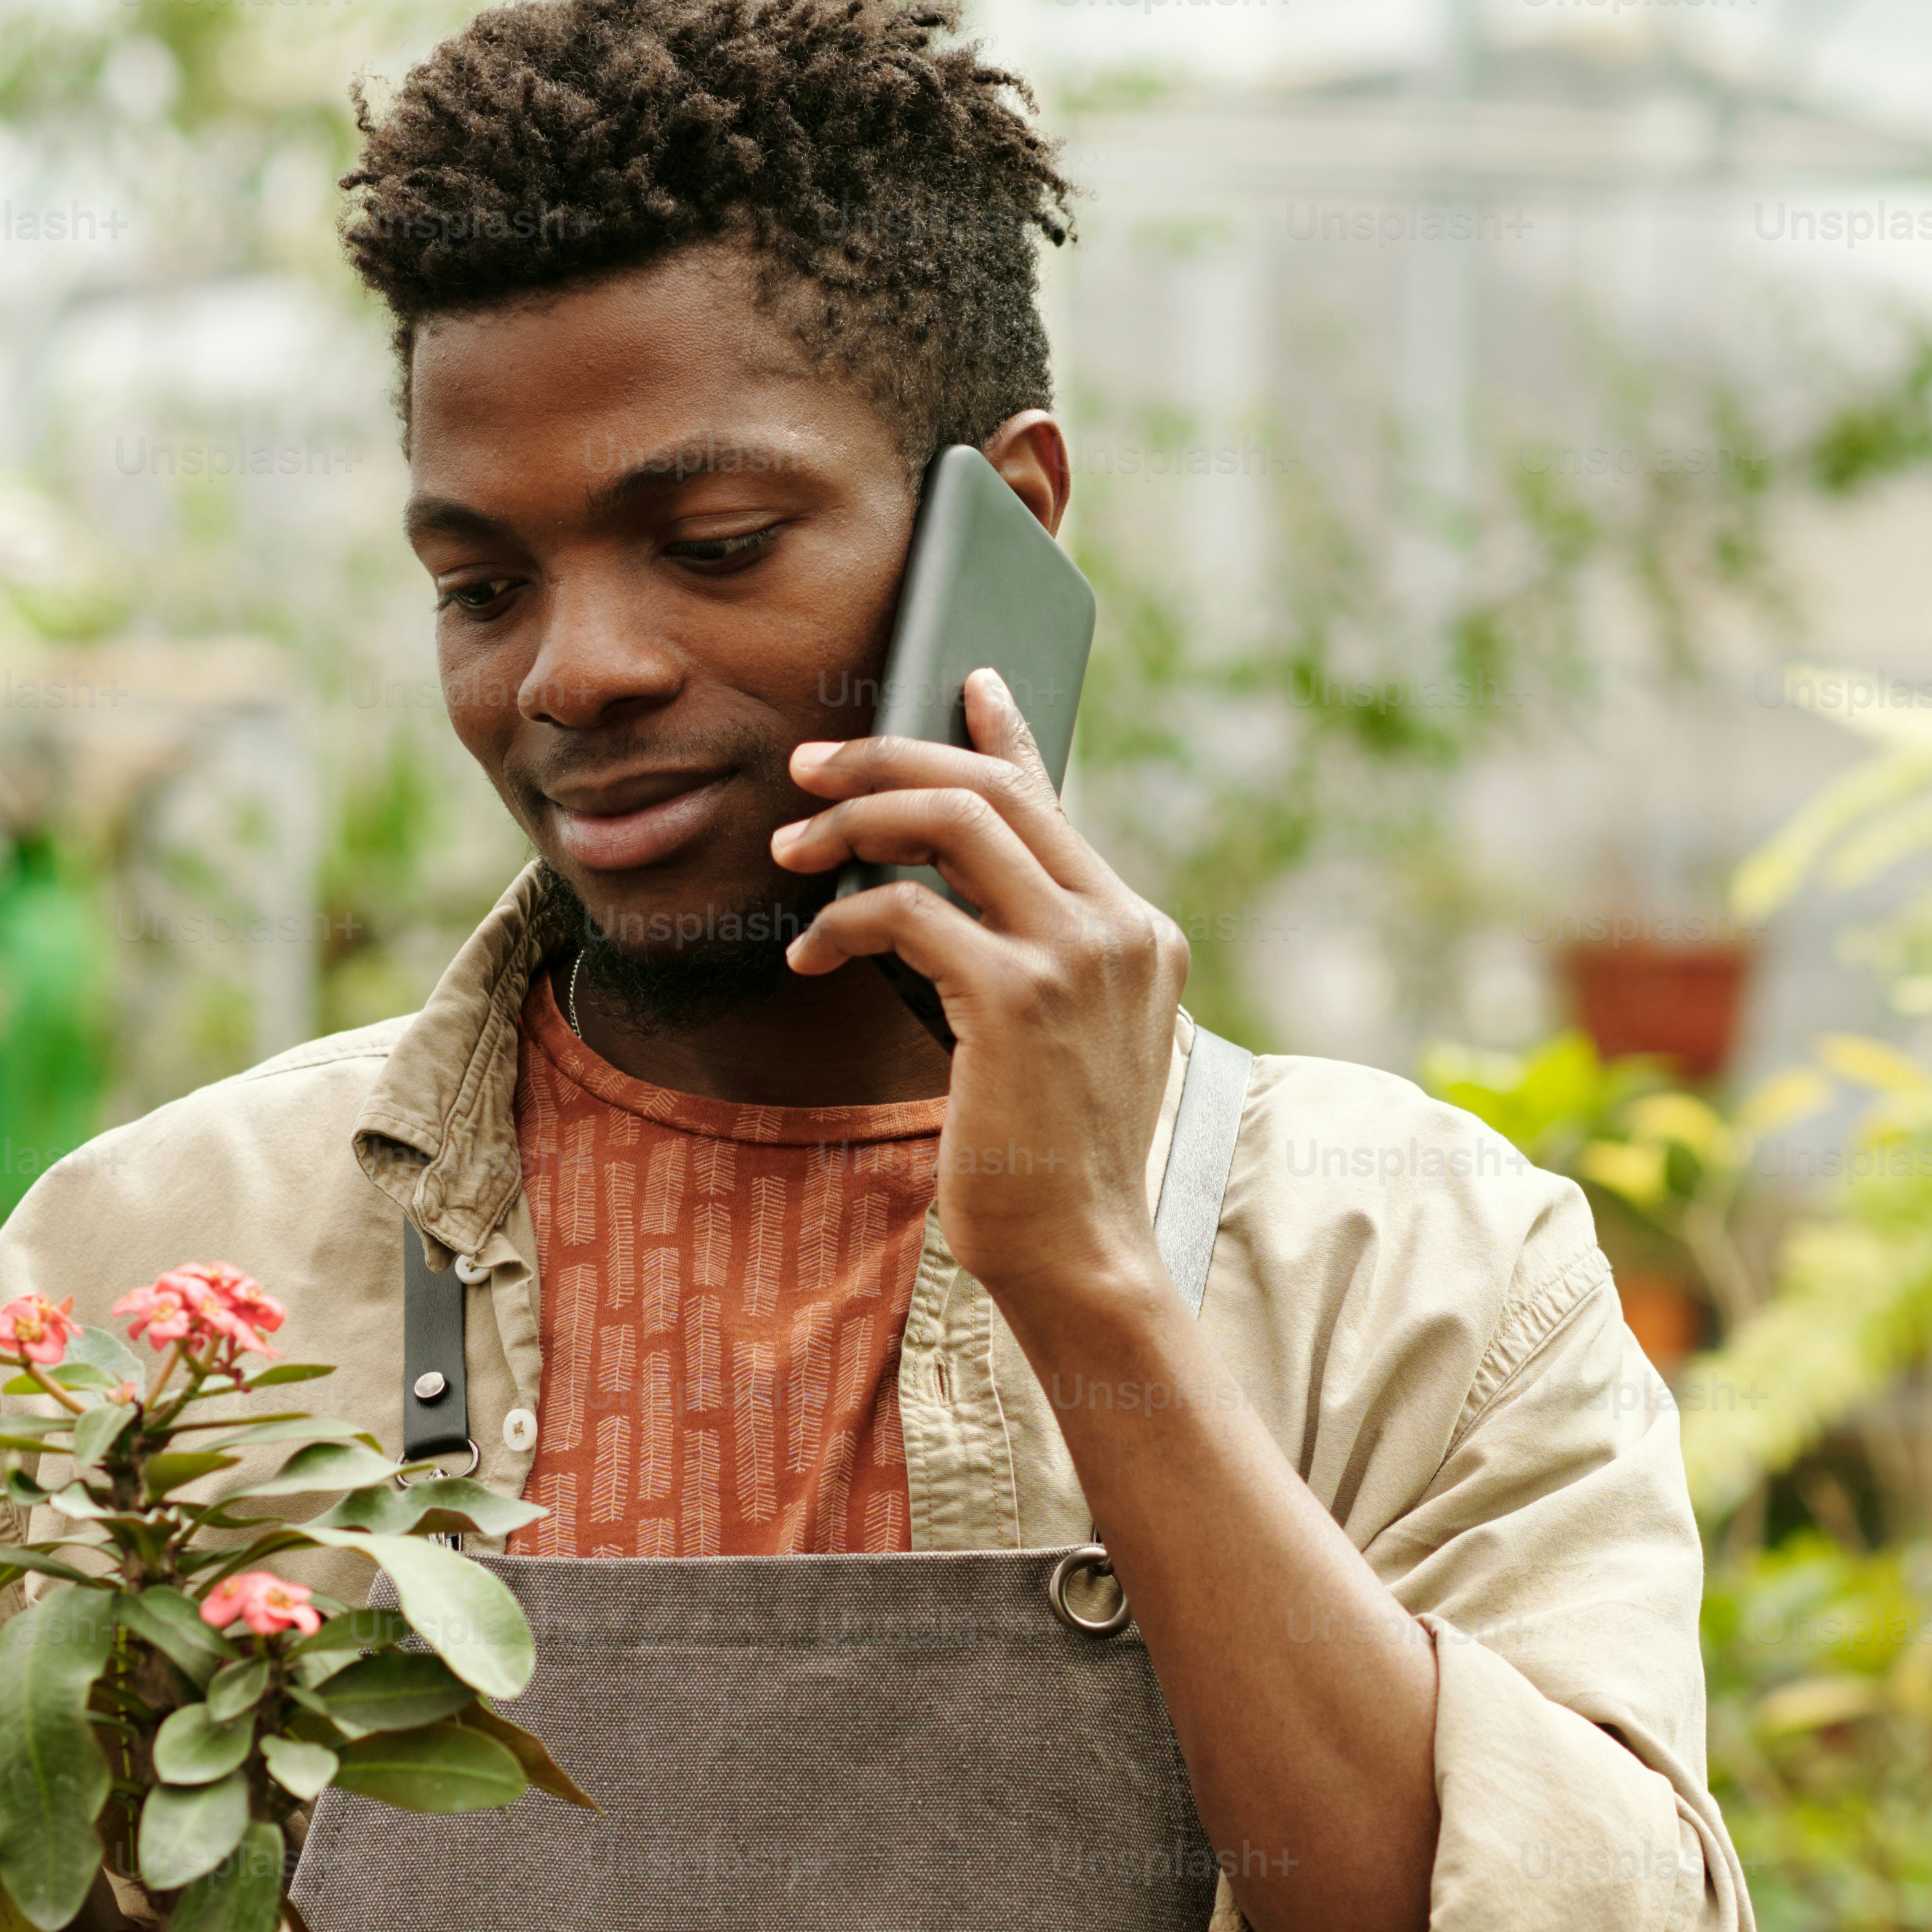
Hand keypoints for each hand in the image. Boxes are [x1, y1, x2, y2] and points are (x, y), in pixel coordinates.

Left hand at [770, 669, 1184, 1307]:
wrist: (1081, 1250)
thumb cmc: (1050, 1158)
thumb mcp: (1054, 1037)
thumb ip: (1024, 953)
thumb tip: (929, 887)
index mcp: (1139, 931)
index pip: (1057, 803)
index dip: (1003, 731)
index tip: (962, 681)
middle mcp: (1120, 928)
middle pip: (995, 789)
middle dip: (890, 759)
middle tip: (811, 767)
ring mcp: (1077, 956)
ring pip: (952, 824)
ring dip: (854, 822)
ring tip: (792, 846)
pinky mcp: (1017, 995)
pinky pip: (906, 913)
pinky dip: (842, 922)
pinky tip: (810, 954)